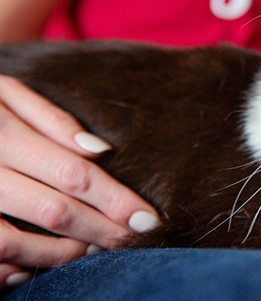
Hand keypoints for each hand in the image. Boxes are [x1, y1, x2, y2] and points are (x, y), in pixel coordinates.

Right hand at [0, 75, 159, 286]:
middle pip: (54, 209)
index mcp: (1, 132)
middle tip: (135, 241)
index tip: (147, 218)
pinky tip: (39, 266)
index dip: (115, 199)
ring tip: (95, 252)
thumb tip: (101, 152)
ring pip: (15, 240)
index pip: (75, 173)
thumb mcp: (5, 92)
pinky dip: (11, 265)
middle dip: (101, 230)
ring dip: (62, 253)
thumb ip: (52, 120)